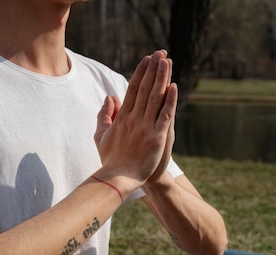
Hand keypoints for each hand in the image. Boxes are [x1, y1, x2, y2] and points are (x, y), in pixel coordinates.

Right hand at [94, 50, 177, 192]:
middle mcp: (134, 119)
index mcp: (122, 118)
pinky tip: (174, 87)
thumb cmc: (111, 160)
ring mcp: (145, 127)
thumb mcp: (101, 136)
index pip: (133, 89)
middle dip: (153, 69)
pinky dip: (170, 101)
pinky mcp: (157, 138)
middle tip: (160, 53)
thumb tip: (110, 97)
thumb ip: (105, 115)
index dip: (141, 72)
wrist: (118, 179)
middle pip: (145, 88)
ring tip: (167, 61)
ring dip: (162, 78)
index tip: (147, 59)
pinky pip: (165, 115)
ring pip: (155, 98)